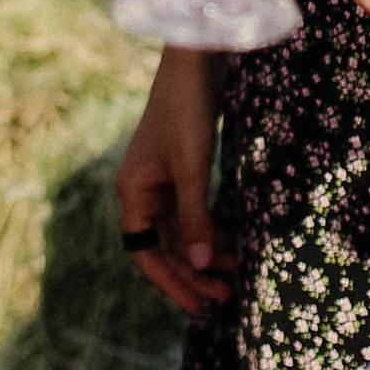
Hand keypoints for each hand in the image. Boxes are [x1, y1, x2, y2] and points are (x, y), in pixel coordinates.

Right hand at [115, 51, 229, 314]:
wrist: (196, 62)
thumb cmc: (187, 112)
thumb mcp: (192, 168)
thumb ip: (195, 217)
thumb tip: (198, 266)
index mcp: (132, 191)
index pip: (145, 252)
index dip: (170, 282)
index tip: (198, 307)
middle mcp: (142, 190)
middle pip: (165, 245)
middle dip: (194, 272)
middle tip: (226, 296)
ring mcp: (162, 180)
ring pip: (181, 231)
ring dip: (206, 253)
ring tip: (236, 273)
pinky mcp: (182, 169)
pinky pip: (193, 212)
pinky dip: (211, 229)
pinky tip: (233, 243)